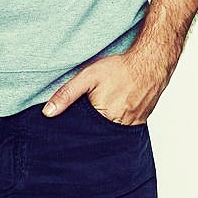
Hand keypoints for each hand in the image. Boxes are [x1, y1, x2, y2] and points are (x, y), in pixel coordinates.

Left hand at [42, 48, 172, 124]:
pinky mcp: (140, 123)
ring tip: (103, 112)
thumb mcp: (87, 76)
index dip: (76, 127)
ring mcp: (131, 126)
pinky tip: (115, 111)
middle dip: (90, 128)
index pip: (83, 131)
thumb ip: (67, 94)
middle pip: (97, 134)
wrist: (149, 63)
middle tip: (89, 114)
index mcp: (103, 117)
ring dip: (104, 127)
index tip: (72, 123)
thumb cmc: (118, 68)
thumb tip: (48, 113)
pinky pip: (125, 130)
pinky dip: (117, 124)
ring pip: (111, 133)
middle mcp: (119, 126)